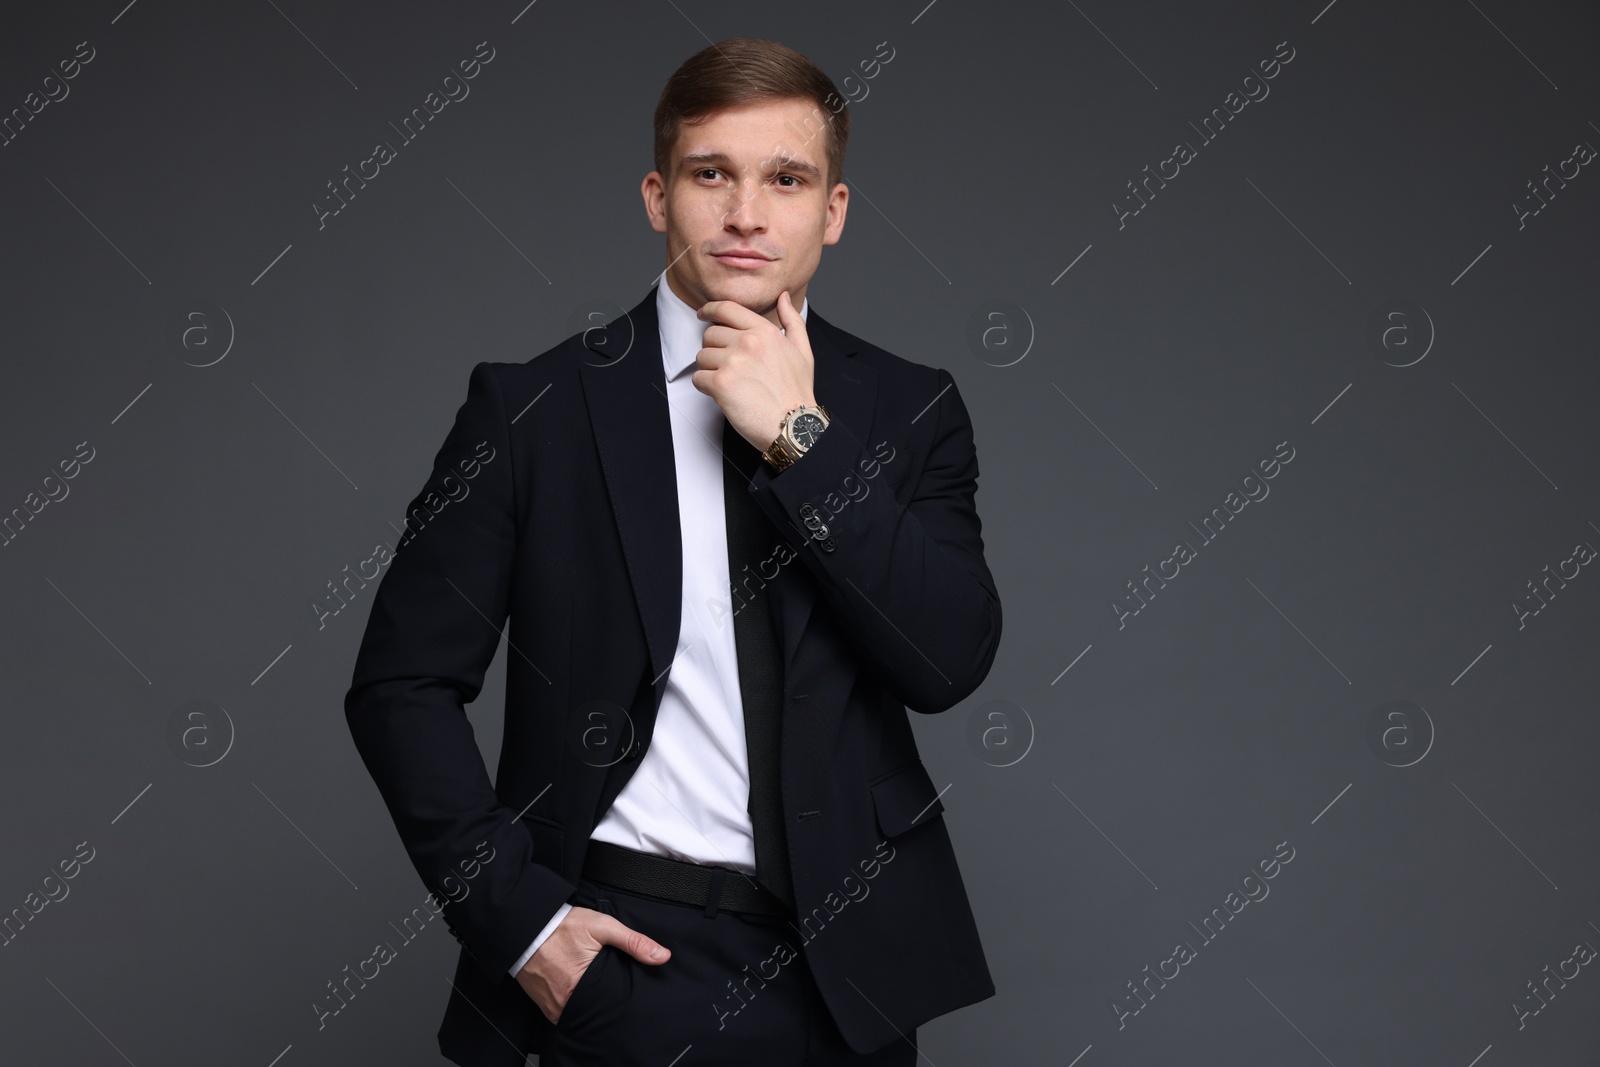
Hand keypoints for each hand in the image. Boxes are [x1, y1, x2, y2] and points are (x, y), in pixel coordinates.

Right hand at [515, 905, 671, 1023]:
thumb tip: (662, 956)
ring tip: (596, 991)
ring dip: (588, 1005)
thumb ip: (633, 942)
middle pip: (594, 1011)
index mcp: (581, 987)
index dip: (620, 1000)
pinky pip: (562, 1011)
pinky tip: (579, 991)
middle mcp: (565, 1001)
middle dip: (605, 1004)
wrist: (526, 925)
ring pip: (578, 1013)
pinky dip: (572, 1004)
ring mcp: (552, 1005)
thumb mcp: (603, 927)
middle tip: (611, 989)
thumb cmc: (562, 926)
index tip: (626, 992)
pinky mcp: (543, 1003)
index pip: (610, 1005)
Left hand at [693, 290, 816, 452]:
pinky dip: (705, 388)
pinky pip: (698, 378)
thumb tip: (782, 297)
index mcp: (765, 331)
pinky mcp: (721, 384)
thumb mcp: (803, 350)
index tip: (702, 314)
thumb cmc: (797, 392)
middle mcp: (748, 342)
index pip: (727, 309)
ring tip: (730, 383)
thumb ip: (792, 320)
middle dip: (714, 350)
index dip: (710, 309)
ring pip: (702, 357)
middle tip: (727, 367)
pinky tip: (723, 395)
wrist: (794, 425)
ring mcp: (732, 362)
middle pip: (710, 335)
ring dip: (709, 370)